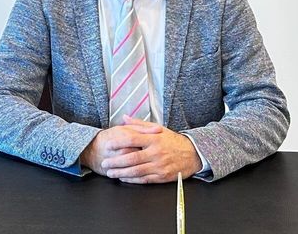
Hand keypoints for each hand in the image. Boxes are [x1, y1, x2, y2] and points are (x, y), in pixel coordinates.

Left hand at [84, 116, 201, 183]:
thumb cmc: (173, 141)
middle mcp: (156, 152)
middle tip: (105, 162)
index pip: (133, 139)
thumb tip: (124, 118)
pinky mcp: (162, 176)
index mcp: (154, 138)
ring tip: (110, 172)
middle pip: (132, 158)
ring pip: (136, 170)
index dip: (118, 142)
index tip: (108, 144)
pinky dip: (132, 180)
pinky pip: (144, 179)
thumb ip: (140, 124)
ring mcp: (159, 165)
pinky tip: (123, 178)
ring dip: (121, 172)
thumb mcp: (159, 129)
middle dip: (116, 161)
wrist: (193, 154)